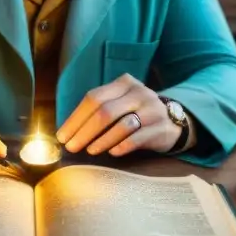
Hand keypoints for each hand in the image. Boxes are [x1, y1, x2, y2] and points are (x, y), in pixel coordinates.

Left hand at [56, 74, 183, 156]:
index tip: (62, 136)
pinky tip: (111, 153)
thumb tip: (67, 130)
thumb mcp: (120, 102)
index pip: (94, 98)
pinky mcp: (160, 128)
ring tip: (89, 151)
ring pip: (121, 125)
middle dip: (84, 131)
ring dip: (101, 140)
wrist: (172, 122)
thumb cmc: (136, 113)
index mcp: (124, 83)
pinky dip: (121, 146)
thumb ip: (98, 109)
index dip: (76, 118)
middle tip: (72, 147)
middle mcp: (139, 93)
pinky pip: (136, 138)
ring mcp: (152, 110)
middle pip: (105, 111)